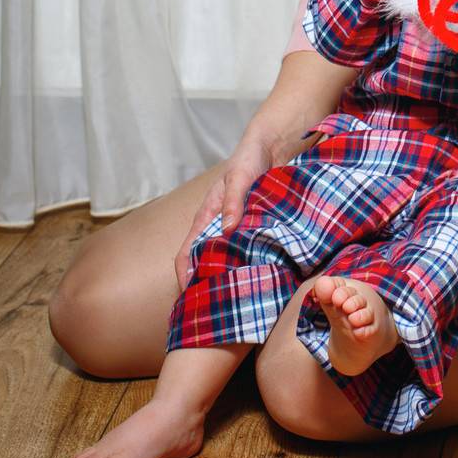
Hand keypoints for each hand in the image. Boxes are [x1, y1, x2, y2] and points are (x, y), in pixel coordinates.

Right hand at [172, 124, 278, 293]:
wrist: (273, 147)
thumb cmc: (249, 160)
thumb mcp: (240, 177)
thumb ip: (233, 201)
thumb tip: (227, 229)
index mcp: (207, 217)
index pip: (186, 253)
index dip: (184, 276)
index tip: (189, 296)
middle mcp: (219, 228)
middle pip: (206, 264)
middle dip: (207, 285)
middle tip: (216, 309)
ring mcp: (238, 231)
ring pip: (229, 262)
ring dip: (231, 279)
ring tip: (239, 302)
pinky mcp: (257, 230)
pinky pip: (251, 253)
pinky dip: (252, 267)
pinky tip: (263, 282)